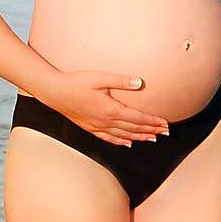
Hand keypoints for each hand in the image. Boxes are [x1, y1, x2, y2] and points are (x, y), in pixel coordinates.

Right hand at [47, 71, 170, 146]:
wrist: (55, 92)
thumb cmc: (77, 82)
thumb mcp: (100, 77)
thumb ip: (121, 81)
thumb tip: (140, 82)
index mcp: (111, 109)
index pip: (138, 118)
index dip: (153, 121)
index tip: (165, 123)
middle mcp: (106, 121)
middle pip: (133, 129)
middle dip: (151, 130)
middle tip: (165, 132)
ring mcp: (97, 126)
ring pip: (123, 135)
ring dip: (139, 137)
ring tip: (152, 138)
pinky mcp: (90, 128)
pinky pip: (109, 138)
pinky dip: (120, 141)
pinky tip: (128, 143)